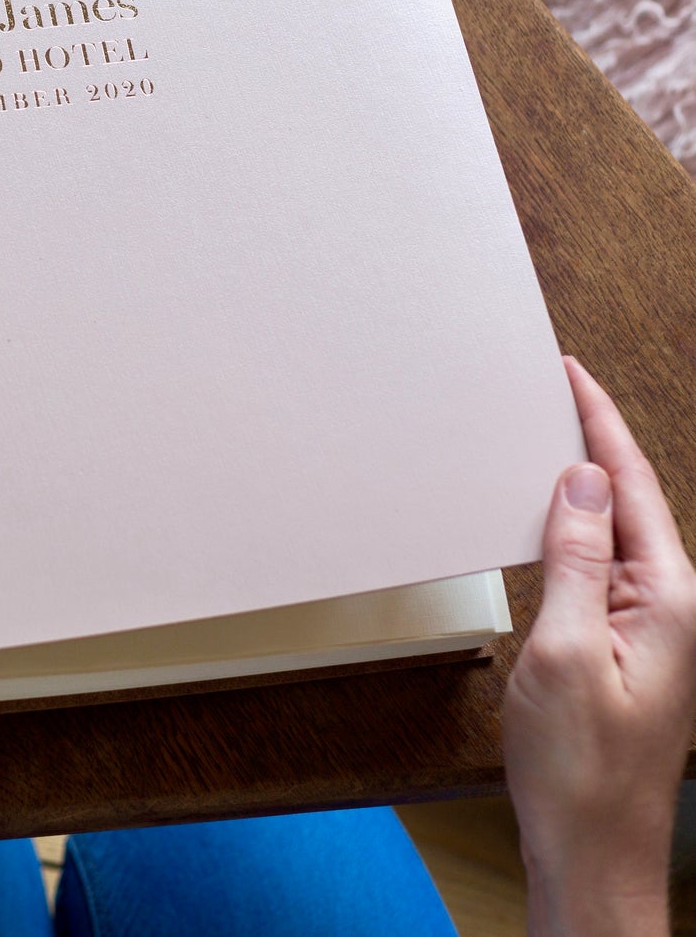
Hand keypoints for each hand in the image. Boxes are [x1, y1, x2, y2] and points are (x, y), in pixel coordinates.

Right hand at [504, 356, 695, 936]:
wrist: (591, 843)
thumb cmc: (580, 765)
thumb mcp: (565, 649)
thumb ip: (577, 559)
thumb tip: (580, 482)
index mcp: (667, 600)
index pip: (630, 487)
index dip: (600, 424)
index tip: (572, 374)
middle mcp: (669, 607)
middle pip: (629, 501)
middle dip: (594, 440)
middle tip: (558, 389)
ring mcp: (651, 629)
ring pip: (615, 532)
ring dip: (582, 485)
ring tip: (549, 437)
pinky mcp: (627, 646)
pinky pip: (601, 566)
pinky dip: (572, 529)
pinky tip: (550, 519)